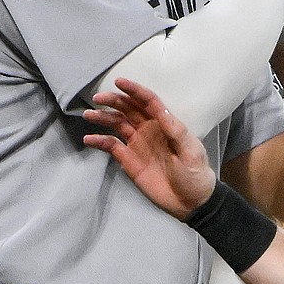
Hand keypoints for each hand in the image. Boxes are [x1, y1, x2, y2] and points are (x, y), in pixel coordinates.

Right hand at [84, 79, 216, 216]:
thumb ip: (175, 132)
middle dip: (113, 101)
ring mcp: (137, 144)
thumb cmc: (195, 173)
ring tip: (88, 115)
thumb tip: (161, 110)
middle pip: (128, 109)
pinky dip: (99, 141)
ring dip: (102, 118)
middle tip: (97, 98)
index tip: (119, 82)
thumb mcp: (190, 151)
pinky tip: (89, 139)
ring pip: (117, 124)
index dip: (134, 90)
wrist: (190, 202)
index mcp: (164, 123)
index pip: (147, 101)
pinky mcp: (128, 160)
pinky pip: (111, 146)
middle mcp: (148, 129)